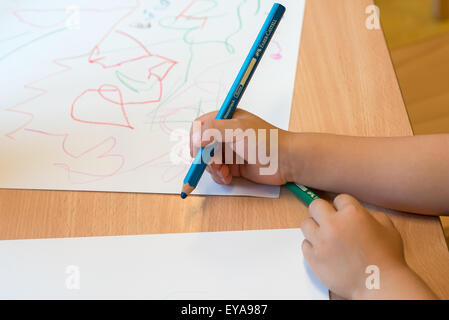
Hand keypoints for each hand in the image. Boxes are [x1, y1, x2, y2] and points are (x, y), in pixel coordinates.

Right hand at [189, 109, 291, 185]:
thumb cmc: (266, 140)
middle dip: (204, 157)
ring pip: (209, 162)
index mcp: (226, 119)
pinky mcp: (234, 167)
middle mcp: (226, 134)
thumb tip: (194, 138)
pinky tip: (228, 177)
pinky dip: (220, 176)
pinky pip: (218, 173)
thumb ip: (213, 130)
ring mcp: (230, 151)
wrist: (286, 160)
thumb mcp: (237, 129)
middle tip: (214, 163)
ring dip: (212, 169)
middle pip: (202, 146)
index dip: (195, 138)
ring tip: (223, 172)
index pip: (201, 125)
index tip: (197, 149)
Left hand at [301, 194, 436, 298]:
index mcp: (352, 213)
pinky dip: (313, 246)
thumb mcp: (388, 228)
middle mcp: (333, 224)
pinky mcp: (313, 257)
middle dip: (323, 212)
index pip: (339, 199)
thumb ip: (371, 215)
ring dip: (315, 228)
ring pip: (306, 224)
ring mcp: (321, 241)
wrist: (378, 284)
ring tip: (325, 236)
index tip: (344, 213)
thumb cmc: (386, 259)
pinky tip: (324, 251)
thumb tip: (359, 213)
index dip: (343, 206)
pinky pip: (304, 244)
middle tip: (330, 221)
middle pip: (316, 205)